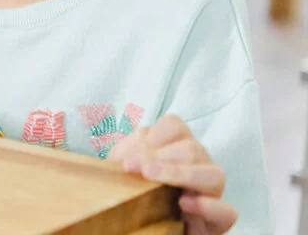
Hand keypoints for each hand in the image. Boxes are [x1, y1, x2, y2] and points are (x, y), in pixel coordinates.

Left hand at [108, 115, 235, 233]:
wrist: (149, 226)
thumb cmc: (139, 193)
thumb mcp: (127, 171)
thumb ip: (126, 157)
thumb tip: (126, 157)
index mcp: (178, 147)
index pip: (174, 126)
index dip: (151, 139)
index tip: (127, 160)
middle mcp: (200, 164)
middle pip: (192, 149)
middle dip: (159, 157)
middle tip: (130, 169)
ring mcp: (212, 192)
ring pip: (213, 175)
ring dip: (179, 174)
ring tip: (150, 178)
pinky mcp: (218, 221)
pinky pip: (226, 211)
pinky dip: (208, 207)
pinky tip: (184, 203)